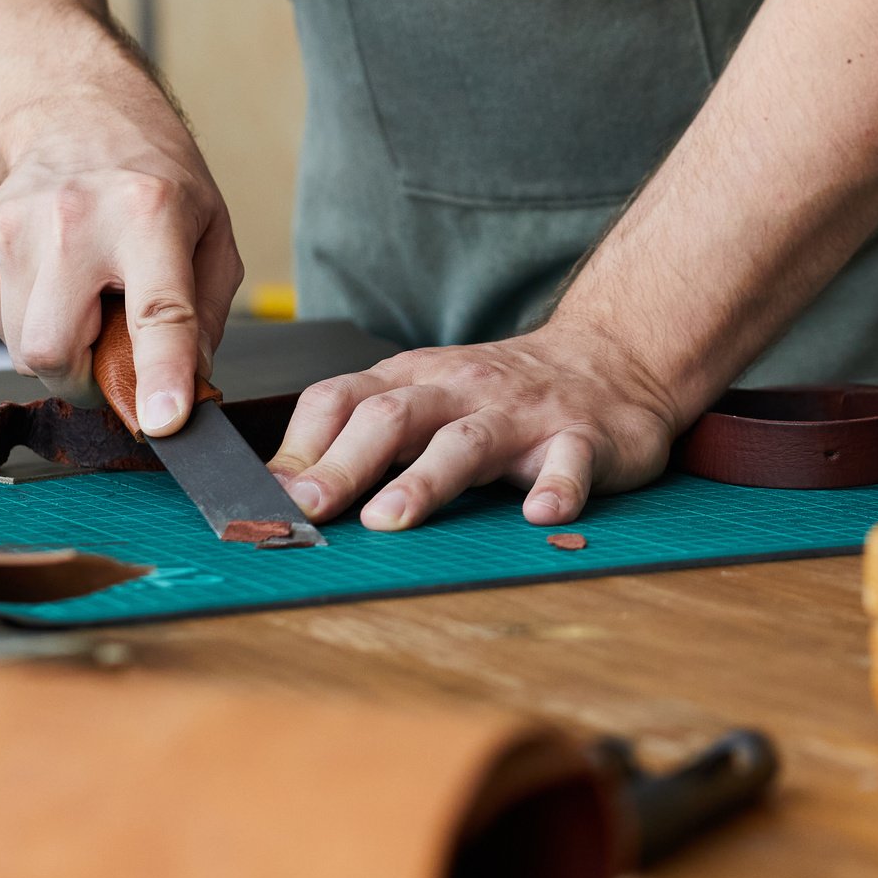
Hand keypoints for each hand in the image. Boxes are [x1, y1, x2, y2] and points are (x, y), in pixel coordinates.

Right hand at [0, 100, 242, 436]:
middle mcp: (74, 218)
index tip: (162, 422)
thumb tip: (182, 393)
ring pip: (23, 350)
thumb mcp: (212, 236)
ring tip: (84, 295)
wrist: (79, 119)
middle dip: (85, 377)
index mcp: (150, 215)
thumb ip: (204, 319)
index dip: (160, 374)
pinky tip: (51, 278)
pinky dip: (28, 322)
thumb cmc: (154, 185)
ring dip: (59, 346)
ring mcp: (11, 228)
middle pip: (54, 349)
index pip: (157, 310)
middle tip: (111, 351)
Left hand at [269, 326, 685, 529]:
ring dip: (425, 480)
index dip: (300, 448)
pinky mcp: (584, 437)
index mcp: (415, 378)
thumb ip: (362, 435)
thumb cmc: (501, 393)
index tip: (266, 498)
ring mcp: (524, 413)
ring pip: (468, 441)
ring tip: (390, 519)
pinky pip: (571, 461)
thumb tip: (281, 493)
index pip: (341, 398)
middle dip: (345, 464)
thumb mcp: (426, 396)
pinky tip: (542, 515)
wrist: (612, 358)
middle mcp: (462, 389)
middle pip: (393, 417)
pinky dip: (558, 488)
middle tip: (309, 511)